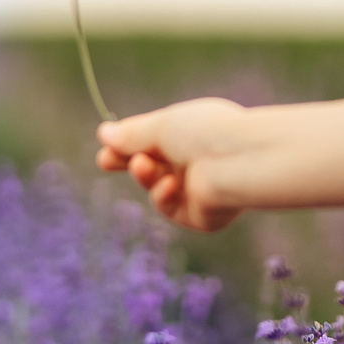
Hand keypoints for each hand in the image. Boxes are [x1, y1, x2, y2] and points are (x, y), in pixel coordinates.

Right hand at [96, 98, 249, 232]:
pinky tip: (170, 185)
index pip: (152, 143)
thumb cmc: (206, 134)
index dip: (127, 146)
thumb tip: (104, 133)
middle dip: (129, 162)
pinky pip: (170, 208)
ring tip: (143, 165)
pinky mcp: (201, 216)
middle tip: (105, 161)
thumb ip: (131, 134)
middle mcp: (196, 162)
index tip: (105, 147)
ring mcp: (198, 190)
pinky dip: (163, 197)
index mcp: (190, 136)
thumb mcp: (161, 127)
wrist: (239, 161)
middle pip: (152, 167)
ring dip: (145, 176)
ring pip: (155, 188)